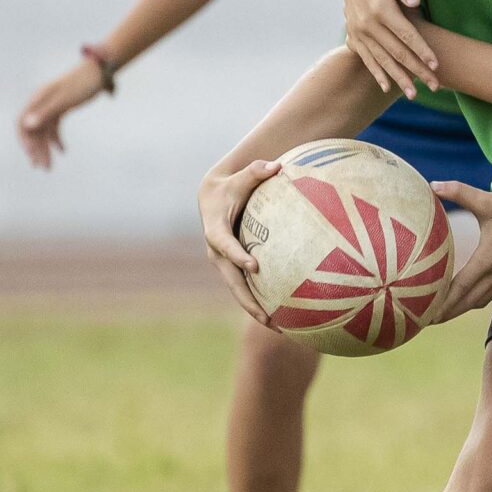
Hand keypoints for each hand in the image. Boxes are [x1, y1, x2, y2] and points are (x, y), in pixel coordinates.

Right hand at [17, 60, 106, 168]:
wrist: (99, 71)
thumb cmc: (82, 83)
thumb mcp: (65, 99)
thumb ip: (46, 112)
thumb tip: (27, 125)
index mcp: (38, 99)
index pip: (22, 122)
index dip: (24, 139)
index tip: (31, 155)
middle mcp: (41, 102)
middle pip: (33, 129)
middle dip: (37, 149)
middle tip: (44, 168)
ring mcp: (50, 105)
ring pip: (44, 130)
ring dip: (46, 148)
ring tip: (50, 166)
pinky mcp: (60, 107)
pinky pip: (54, 127)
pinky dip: (56, 139)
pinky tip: (63, 151)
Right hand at [198, 160, 278, 325]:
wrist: (212, 197)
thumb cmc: (231, 185)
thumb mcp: (242, 176)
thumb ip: (258, 170)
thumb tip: (277, 165)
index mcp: (216, 231)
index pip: (225, 246)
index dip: (237, 256)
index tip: (254, 267)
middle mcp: (217, 252)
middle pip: (231, 280)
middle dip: (247, 299)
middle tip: (266, 315)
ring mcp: (224, 263)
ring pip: (237, 290)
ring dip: (253, 308)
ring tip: (276, 327)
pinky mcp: (232, 268)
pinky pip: (245, 287)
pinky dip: (258, 301)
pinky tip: (280, 317)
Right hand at [337, 0, 437, 98]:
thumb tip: (416, 2)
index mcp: (379, 7)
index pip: (406, 35)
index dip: (422, 51)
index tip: (437, 65)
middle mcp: (366, 23)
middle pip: (397, 52)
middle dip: (417, 71)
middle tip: (436, 87)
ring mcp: (357, 29)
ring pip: (382, 59)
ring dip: (398, 78)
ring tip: (414, 95)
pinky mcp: (352, 31)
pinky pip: (365, 57)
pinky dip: (377, 72)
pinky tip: (387, 87)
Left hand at [424, 181, 491, 325]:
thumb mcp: (488, 201)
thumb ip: (460, 192)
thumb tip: (433, 185)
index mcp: (487, 260)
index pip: (460, 288)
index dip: (442, 302)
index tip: (425, 313)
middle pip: (466, 302)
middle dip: (445, 313)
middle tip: (422, 319)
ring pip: (477, 302)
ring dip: (458, 310)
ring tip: (438, 313)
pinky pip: (486, 296)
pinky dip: (471, 302)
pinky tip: (463, 299)